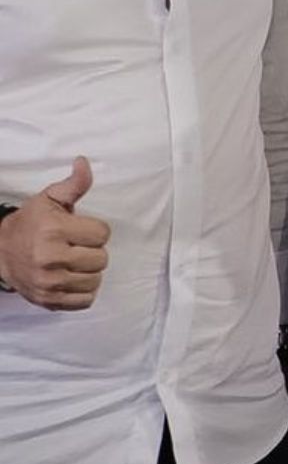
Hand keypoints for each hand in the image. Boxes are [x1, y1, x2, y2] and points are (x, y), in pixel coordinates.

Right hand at [0, 158, 109, 309]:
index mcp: (54, 231)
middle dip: (93, 251)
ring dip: (89, 271)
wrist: (0, 252)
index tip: (81, 229)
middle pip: (101, 259)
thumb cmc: (30, 223)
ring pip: (95, 280)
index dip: (95, 230)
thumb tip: (84, 162)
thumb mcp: (49, 199)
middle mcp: (51, 258)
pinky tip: (72, 278)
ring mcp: (49, 283)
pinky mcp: (48, 300)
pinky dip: (83, 291)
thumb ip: (73, 184)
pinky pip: (84, 301)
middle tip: (77, 246)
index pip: (103, 234)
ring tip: (74, 262)